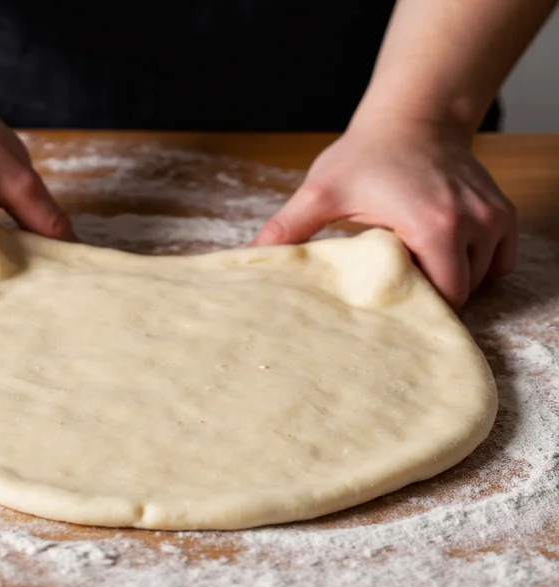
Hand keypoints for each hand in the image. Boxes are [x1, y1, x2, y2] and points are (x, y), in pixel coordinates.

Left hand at [252, 119, 516, 308]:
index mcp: (433, 227)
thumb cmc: (366, 153)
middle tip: (394, 290)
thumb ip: (286, 228)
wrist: (412, 113)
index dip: (413, 308)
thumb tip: (249, 259)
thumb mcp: (320, 191)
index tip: (386, 306)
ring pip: (480, 277)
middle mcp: (472, 224)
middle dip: (429, 298)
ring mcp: (492, 217)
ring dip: (450, 279)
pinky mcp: (501, 211)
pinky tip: (444, 255)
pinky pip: (498, 260)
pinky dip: (476, 265)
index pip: (440, 298)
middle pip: (460, 293)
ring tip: (414, 267)